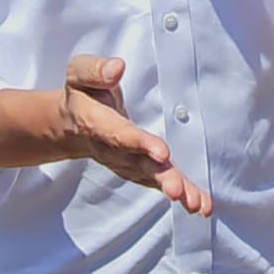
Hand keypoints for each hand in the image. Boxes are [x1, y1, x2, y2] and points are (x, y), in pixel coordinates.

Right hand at [58, 55, 210, 216]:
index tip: (162, 152)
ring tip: (195, 203)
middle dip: (161, 177)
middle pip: (140, 165)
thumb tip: (118, 68)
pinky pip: (160, 181)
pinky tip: (201, 205)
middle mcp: (114, 149)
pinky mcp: (141, 168)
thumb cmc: (82, 93)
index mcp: (98, 123)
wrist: (72, 124)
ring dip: (174, 188)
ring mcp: (128, 162)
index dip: (140, 143)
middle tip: (178, 191)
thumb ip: (95, 70)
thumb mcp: (78, 73)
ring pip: (152, 177)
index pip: (120, 135)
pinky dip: (182, 194)